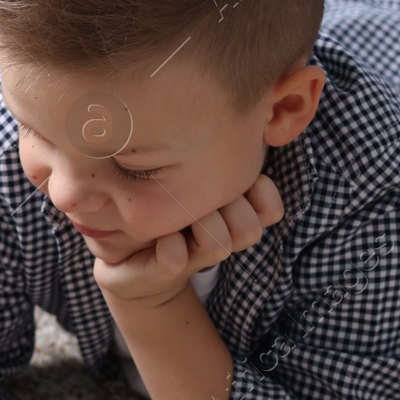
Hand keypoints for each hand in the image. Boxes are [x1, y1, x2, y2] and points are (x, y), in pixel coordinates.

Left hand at [93, 173, 284, 308]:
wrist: (128, 255)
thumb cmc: (165, 205)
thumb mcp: (194, 175)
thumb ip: (218, 158)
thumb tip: (242, 129)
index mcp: (234, 214)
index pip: (271, 210)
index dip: (259, 193)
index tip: (229, 175)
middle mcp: (220, 237)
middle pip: (250, 229)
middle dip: (225, 207)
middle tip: (196, 193)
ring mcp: (194, 257)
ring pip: (218, 246)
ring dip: (198, 225)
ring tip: (176, 213)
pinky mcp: (166, 270)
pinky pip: (176, 258)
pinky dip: (168, 244)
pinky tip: (156, 234)